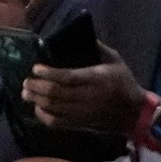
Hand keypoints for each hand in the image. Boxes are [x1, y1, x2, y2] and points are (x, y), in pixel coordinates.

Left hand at [21, 44, 144, 136]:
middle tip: (27, 80)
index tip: (36, 68)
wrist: (134, 114)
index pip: (67, 77)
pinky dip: (43, 116)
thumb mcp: (116, 61)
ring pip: (52, 108)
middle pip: (55, 93)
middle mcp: (87, 97)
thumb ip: (99, 49)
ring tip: (26, 92)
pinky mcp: (79, 124)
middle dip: (37, 86)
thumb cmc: (124, 84)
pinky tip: (38, 108)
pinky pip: (56, 123)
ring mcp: (82, 113)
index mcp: (96, 79)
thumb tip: (82, 36)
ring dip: (36, 100)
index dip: (48, 73)